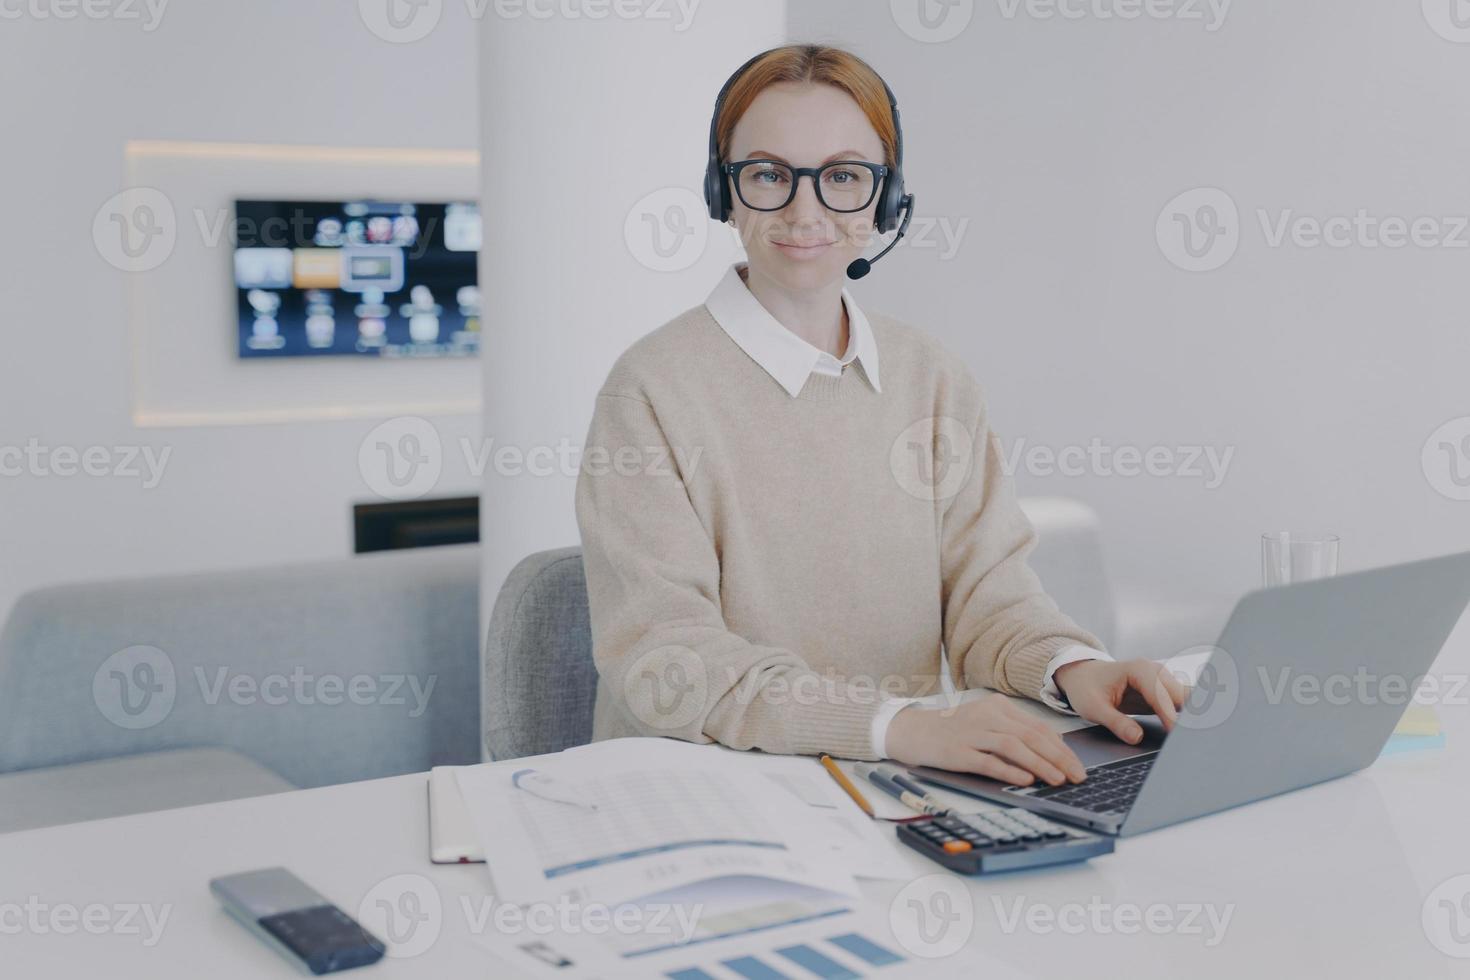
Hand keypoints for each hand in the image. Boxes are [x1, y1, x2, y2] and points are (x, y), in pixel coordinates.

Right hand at [884, 693, 1086, 786]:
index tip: (1077, 765)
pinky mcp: (958, 752)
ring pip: (1013, 747)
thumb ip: (1015, 731)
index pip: (1038, 727)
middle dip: (1058, 758)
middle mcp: (987, 716)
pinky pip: (989, 760)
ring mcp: (971, 733)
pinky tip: (1026, 780)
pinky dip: (1010, 770)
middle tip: (1077, 776)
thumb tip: (1053, 748)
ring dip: (1040, 764)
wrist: (911, 731)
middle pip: (1030, 736)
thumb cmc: (953, 730)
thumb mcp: (986, 722)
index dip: (1061, 748)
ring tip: (1058, 780)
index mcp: (997, 706)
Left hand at [1053, 658, 1187, 744]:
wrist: (1085, 677)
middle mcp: (1156, 671)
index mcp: (1139, 670)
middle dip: (1188, 716)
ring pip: (1187, 700)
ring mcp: (1164, 681)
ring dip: (1192, 717)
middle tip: (1191, 741)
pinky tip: (1191, 733)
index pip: (1160, 694)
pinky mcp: (1166, 692)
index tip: (1176, 735)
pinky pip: (1182, 705)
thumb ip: (1116, 722)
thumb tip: (1137, 738)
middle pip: (1181, 696)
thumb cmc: (1088, 689)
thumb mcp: (1093, 708)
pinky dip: (1188, 717)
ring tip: (1197, 739)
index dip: (1169, 715)